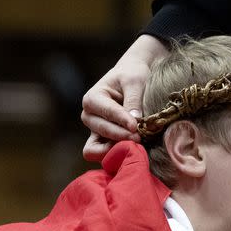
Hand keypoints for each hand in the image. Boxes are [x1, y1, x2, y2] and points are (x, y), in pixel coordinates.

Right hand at [81, 35, 167, 160]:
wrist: (132, 78)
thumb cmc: (132, 75)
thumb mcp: (134, 81)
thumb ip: (133, 100)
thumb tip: (134, 121)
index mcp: (92, 99)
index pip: (107, 113)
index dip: (121, 121)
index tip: (136, 126)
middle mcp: (89, 116)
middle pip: (102, 131)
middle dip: (122, 136)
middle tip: (141, 137)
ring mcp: (95, 130)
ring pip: (97, 147)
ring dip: (116, 147)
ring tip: (136, 145)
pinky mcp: (103, 139)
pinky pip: (101, 153)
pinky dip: (113, 154)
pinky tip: (132, 150)